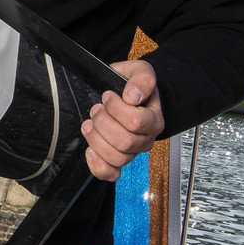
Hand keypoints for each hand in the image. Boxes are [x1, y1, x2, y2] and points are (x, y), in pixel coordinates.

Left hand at [80, 60, 163, 180]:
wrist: (128, 94)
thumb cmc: (133, 85)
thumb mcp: (140, 71)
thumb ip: (142, 79)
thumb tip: (133, 96)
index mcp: (154, 119)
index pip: (136, 122)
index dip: (116, 108)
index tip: (107, 96)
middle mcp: (145, 139)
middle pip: (125, 142)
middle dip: (103, 123)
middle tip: (97, 109)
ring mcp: (132, 152)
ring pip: (116, 158)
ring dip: (96, 139)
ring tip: (90, 124)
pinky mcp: (118, 161)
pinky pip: (111, 174)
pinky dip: (98, 166)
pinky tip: (90, 150)